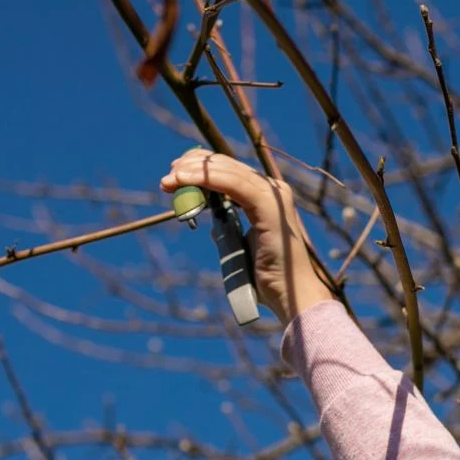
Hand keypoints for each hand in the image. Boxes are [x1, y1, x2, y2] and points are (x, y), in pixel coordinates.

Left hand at [161, 149, 333, 323]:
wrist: (291, 295)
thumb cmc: (270, 277)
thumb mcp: (242, 246)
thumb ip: (231, 229)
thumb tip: (214, 223)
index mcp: (267, 197)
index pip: (230, 170)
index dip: (201, 167)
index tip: (175, 174)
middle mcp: (273, 190)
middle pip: (226, 165)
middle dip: (193, 166)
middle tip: (168, 177)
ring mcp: (274, 195)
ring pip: (227, 171)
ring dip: (194, 172)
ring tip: (170, 180)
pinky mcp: (270, 205)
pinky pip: (233, 184)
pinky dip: (206, 179)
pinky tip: (185, 180)